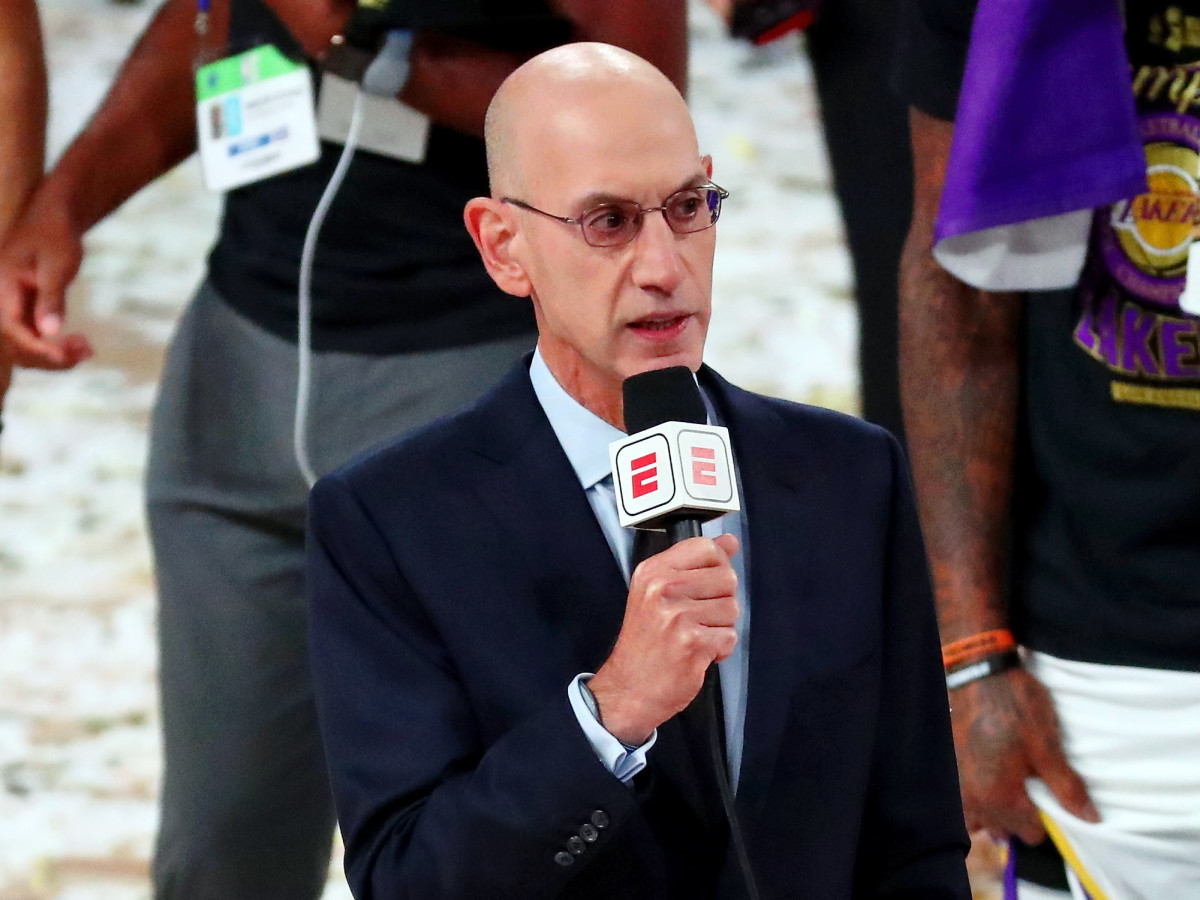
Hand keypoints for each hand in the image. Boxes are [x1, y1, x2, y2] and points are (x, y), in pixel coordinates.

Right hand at [0, 189, 91, 370]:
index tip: (66, 355)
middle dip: (49, 356)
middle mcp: (1, 300)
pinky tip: (82, 345)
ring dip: (55, 356)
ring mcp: (12, 307)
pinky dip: (57, 346)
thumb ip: (51, 299)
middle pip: (16, 345)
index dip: (38, 348)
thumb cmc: (55, 235)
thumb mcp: (57, 265)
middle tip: (86, 351)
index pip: (12, 328)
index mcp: (2, 287)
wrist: (53, 218)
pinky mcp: (24, 310)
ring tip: (87, 349)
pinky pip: (35, 338)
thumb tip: (48, 332)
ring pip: (25, 346)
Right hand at [588, 534, 739, 745]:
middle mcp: (663, 588)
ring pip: (732, 608)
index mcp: (653, 571)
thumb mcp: (658, 593)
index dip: (717, 567)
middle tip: (698, 618)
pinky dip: (720, 650)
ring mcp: (677, 615)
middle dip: (722, 601)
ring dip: (721, 627)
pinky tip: (698, 654)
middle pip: (727, 577)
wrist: (629, 688)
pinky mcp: (692, 642)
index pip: (706, 547)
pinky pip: (729, 637)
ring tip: (695, 636)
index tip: (706, 586)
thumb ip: (695, 564)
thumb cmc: (646, 642)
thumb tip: (730, 541)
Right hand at [952, 667, 1099, 843]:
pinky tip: (989, 769)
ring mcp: (957, 782)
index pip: (1031, 834)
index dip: (1047, 818)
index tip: (1051, 798)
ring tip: (1007, 785)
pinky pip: (963, 796)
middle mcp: (973, 797)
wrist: (976, 671)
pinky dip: (976, 792)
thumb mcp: (1048, 745)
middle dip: (1017, 816)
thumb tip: (1090, 819)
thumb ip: (1067, 787)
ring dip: (992, 809)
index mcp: (1000, 797)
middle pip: (1001, 828)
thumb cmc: (1014, 706)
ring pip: (977, 816)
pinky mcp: (949, 766)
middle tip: (1031, 787)